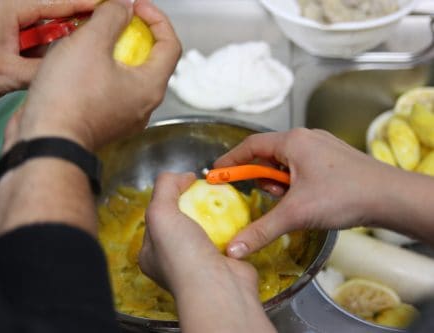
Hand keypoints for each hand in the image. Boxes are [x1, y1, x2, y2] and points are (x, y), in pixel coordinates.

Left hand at [0, 0, 97, 100]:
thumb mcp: (4, 73)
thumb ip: (42, 72)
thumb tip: (69, 74)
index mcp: (14, 6)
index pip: (64, 1)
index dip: (92, 5)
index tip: (116, 8)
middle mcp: (9, 6)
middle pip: (55, 16)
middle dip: (75, 30)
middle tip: (97, 46)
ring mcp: (0, 17)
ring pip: (40, 29)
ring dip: (54, 44)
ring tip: (68, 61)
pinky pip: (25, 38)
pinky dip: (37, 50)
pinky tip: (40, 66)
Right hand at [0, 0, 179, 241]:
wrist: (46, 141)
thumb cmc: (69, 98)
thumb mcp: (91, 43)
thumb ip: (112, 17)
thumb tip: (122, 9)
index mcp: (150, 87)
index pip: (171, 45)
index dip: (158, 19)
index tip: (138, 7)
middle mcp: (142, 105)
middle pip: (149, 61)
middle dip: (133, 34)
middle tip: (113, 19)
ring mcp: (123, 116)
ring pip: (127, 76)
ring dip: (113, 52)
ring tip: (91, 38)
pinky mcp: (104, 122)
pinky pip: (110, 90)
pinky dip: (101, 71)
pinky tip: (78, 62)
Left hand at [139, 172, 257, 294]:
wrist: (218, 288)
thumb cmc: (182, 254)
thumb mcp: (160, 212)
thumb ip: (165, 187)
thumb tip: (183, 176)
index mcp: (151, 253)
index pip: (156, 216)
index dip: (168, 196)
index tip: (185, 182)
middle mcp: (173, 260)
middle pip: (183, 220)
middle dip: (194, 204)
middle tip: (206, 190)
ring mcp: (200, 262)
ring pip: (207, 228)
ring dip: (215, 214)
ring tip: (223, 198)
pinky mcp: (224, 262)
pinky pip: (228, 236)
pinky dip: (233, 225)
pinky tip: (237, 214)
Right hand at [214, 128, 417, 258]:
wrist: (390, 197)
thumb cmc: (343, 195)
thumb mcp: (295, 213)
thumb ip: (261, 230)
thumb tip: (234, 249)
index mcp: (292, 141)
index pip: (249, 146)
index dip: (230, 160)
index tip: (216, 173)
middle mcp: (305, 138)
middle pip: (268, 155)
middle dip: (263, 178)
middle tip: (267, 196)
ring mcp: (320, 147)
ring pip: (286, 163)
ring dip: (281, 183)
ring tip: (292, 201)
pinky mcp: (331, 158)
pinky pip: (302, 167)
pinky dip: (296, 183)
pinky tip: (306, 199)